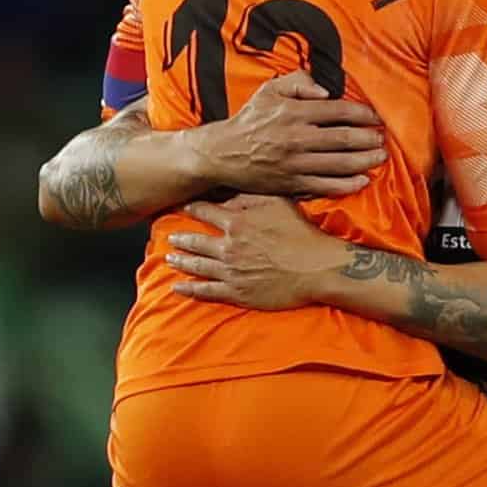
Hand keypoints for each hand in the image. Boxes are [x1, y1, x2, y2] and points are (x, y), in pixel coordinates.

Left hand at [167, 197, 348, 309]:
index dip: (190, 208)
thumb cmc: (301, 234)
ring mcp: (231, 272)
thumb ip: (251, 197)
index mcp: (236, 223)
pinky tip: (178, 288)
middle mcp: (228, 247)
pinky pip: (207, 291)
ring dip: (181, 262)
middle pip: (196, 241)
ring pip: (197, 266)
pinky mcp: (238, 293)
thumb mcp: (278, 203)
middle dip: (180, 238)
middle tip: (169, 237)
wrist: (317, 268)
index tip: (180, 206)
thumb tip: (230, 193)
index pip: (204, 212)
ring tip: (169, 259)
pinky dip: (190, 289)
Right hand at [195, 73, 386, 197]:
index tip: (375, 118)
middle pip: (344, 139)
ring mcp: (296, 164)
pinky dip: (347, 185)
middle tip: (383, 139)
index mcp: (293, 112)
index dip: (362, 114)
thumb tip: (326, 91)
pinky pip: (326, 185)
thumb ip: (298, 83)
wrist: (223, 153)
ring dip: (365, 161)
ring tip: (380, 158)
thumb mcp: (269, 91)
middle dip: (368, 139)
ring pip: (339, 164)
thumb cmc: (250, 120)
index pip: (338, 111)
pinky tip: (363, 181)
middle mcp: (297, 138)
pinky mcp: (293, 184)